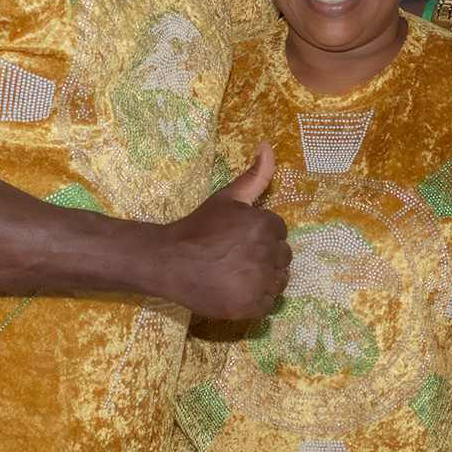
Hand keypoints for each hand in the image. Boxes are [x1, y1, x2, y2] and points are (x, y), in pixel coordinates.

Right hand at [155, 144, 291, 318]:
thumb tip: (268, 145)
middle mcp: (265, 254)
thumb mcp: (227, 197)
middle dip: (265, 256)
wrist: (168, 261)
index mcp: (264, 226)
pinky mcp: (249, 306)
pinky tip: (237, 289)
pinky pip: (268, 304)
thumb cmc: (199, 228)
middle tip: (238, 256)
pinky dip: (256, 299)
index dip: (262, 235)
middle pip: (283, 257)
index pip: (280, 232)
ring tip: (238, 272)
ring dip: (264, 278)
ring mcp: (257, 282)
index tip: (241, 238)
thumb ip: (255, 175)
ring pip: (279, 281)